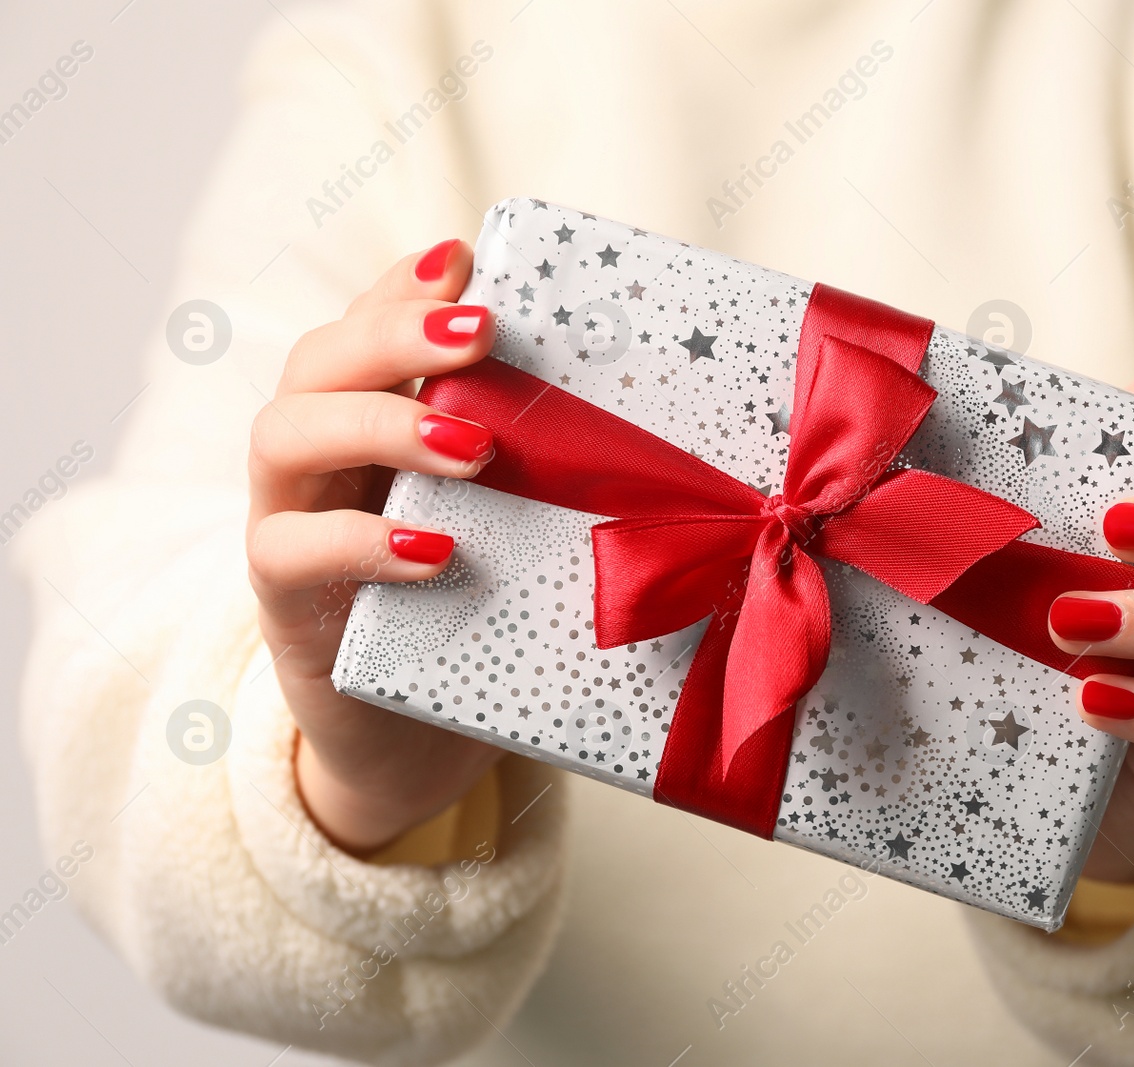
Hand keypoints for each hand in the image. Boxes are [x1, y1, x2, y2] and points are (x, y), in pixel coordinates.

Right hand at [246, 239, 504, 854]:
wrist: (410, 738)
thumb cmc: (469, 610)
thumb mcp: (504, 518)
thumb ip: (528, 456)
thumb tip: (618, 400)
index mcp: (366, 420)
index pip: (365, 326)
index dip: (405, 286)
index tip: (471, 258)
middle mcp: (315, 456)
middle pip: (317, 359)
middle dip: (396, 332)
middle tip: (483, 333)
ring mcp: (286, 522)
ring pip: (282, 434)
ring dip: (380, 422)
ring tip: (472, 446)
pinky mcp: (283, 602)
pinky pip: (290, 553)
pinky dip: (362, 542)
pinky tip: (435, 548)